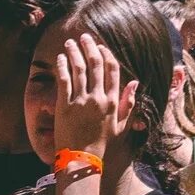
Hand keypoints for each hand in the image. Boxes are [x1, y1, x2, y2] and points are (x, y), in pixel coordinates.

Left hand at [53, 31, 133, 159]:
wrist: (82, 157)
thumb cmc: (102, 143)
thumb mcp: (122, 124)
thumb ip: (129, 103)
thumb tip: (134, 82)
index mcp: (114, 100)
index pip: (112, 70)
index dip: (106, 54)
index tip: (100, 46)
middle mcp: (99, 98)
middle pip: (95, 65)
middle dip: (89, 47)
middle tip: (83, 37)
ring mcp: (81, 101)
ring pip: (79, 69)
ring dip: (74, 52)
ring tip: (69, 42)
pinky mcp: (64, 106)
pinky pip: (64, 81)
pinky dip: (62, 66)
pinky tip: (59, 58)